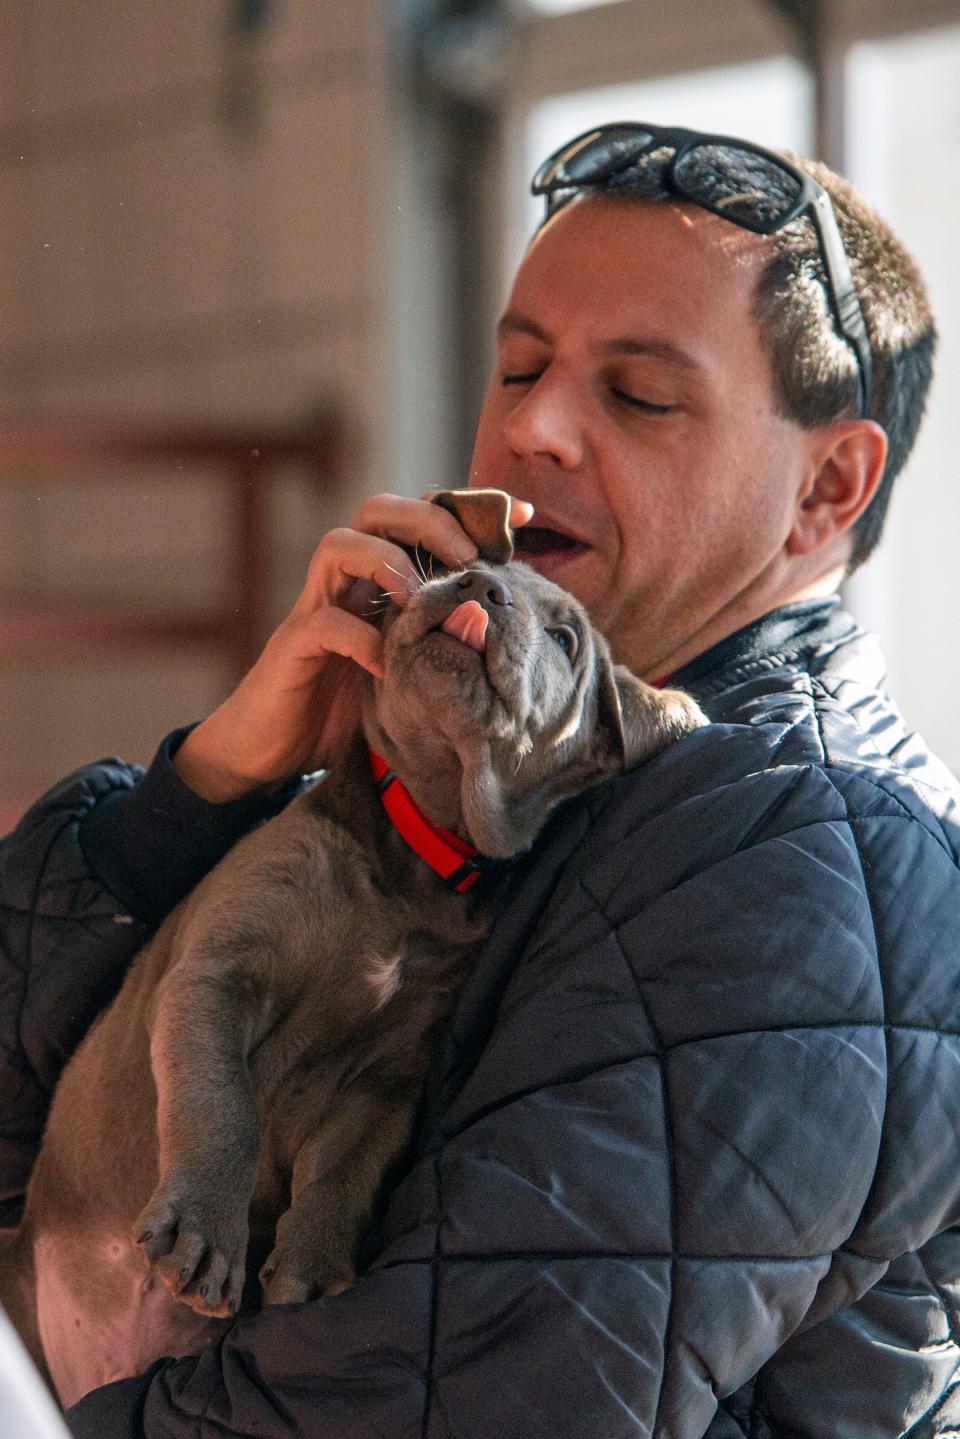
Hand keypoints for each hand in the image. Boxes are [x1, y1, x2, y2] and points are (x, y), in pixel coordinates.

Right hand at [173, 491, 533, 801]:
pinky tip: (386, 666)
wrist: (271, 755)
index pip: (418, 520)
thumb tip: (505, 634)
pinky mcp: (291, 648)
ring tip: (418, 597)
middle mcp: (345, 585)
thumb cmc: (343, 712)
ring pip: (338, 545)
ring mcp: (313, 610)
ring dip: (386, 560)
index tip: (522, 516)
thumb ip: (439, 644)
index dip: (467, 508)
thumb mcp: (406, 671)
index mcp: (377, 583)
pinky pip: (322, 623)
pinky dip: (360, 637)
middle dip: (426, 518)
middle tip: (466, 556)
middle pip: (375, 510)